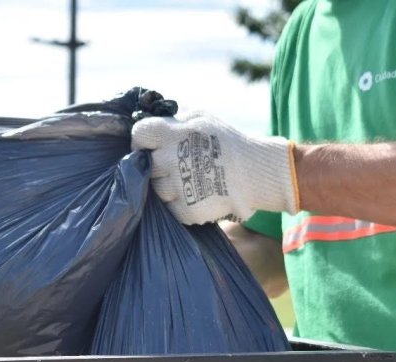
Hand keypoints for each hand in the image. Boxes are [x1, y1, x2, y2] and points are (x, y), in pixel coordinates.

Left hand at [132, 112, 299, 223]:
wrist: (256, 173)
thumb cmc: (227, 141)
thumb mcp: (201, 117)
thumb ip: (173, 118)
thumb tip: (148, 116)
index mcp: (174, 133)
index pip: (139, 134)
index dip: (142, 140)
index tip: (151, 145)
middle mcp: (172, 159)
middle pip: (144, 165)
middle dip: (157, 164)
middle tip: (174, 164)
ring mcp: (178, 187)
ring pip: (155, 188)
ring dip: (167, 185)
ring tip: (188, 178)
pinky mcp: (186, 210)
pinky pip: (169, 208)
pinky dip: (179, 203)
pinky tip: (195, 193)